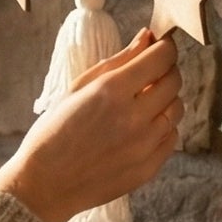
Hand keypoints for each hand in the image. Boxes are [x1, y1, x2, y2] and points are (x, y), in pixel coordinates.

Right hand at [0, 30, 181, 221]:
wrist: (45, 184)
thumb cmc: (54, 132)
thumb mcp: (78, 89)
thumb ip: (117, 61)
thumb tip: (147, 37)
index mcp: (111, 91)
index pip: (160, 58)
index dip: (164, 48)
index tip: (159, 47)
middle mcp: (133, 117)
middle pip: (174, 82)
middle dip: (166, 71)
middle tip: (150, 74)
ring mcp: (144, 145)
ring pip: (177, 109)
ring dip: (165, 100)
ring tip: (142, 104)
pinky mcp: (149, 167)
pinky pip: (172, 137)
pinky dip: (162, 127)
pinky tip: (141, 129)